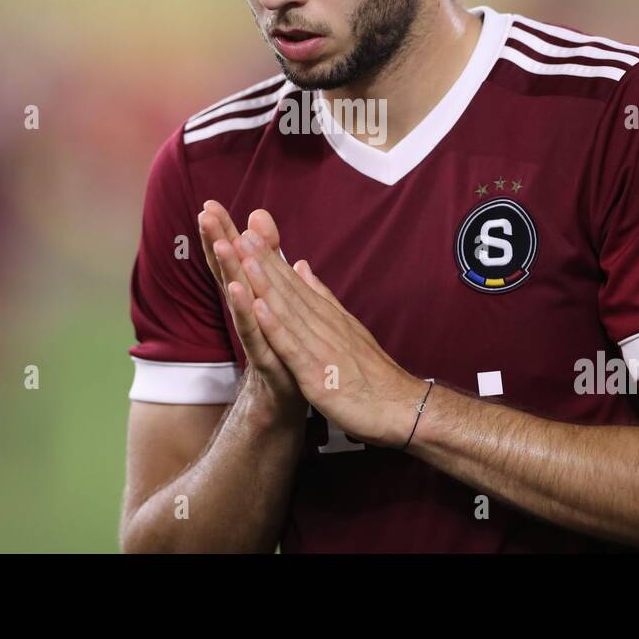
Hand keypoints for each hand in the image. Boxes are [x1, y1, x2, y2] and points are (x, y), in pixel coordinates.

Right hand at [197, 201, 305, 421]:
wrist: (288, 403)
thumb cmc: (282, 349)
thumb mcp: (278, 302)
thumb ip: (271, 262)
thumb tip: (260, 227)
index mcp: (256, 300)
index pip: (237, 261)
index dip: (224, 233)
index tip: (210, 205)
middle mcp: (251, 316)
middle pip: (231, 274)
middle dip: (217, 243)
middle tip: (203, 214)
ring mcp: (257, 338)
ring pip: (240, 300)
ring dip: (229, 272)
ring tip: (219, 245)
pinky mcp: (268, 361)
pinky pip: (257, 336)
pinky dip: (249, 315)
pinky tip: (242, 294)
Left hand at [226, 210, 427, 448]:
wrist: (402, 408)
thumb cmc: (374, 375)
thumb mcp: (347, 329)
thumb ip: (322, 298)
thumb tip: (302, 267)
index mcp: (326, 317)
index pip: (293, 283)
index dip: (269, 258)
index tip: (247, 232)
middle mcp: (322, 325)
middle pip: (287, 289)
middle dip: (261, 261)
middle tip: (237, 231)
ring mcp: (320, 347)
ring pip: (287, 310)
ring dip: (264, 283)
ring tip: (243, 257)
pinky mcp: (317, 373)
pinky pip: (292, 347)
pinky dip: (275, 326)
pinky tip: (258, 307)